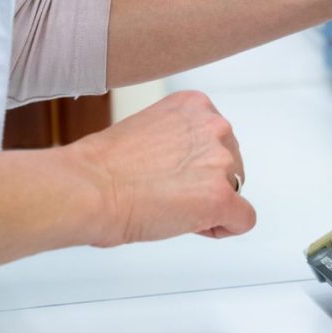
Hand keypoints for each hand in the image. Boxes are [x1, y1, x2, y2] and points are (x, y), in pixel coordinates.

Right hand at [69, 91, 254, 245]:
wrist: (88, 189)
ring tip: (170, 207)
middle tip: (166, 194)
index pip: (218, 140)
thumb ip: (180, 140)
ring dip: (209, 204)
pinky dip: (224, 227)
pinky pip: (244, 220)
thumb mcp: (150, 130)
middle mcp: (214, 127)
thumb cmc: (103, 165)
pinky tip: (195, 226)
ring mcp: (220, 162)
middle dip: (205, 184)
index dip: (196, 165)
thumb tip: (191, 165)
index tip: (169, 173)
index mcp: (196, 105)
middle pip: (231, 165)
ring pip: (235, 191)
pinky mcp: (221, 197)